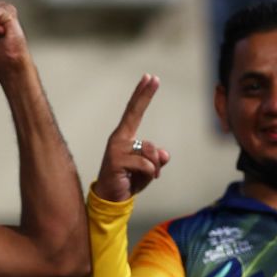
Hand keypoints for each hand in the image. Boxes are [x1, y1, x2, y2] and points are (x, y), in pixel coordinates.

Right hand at [93, 75, 169, 202]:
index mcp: (125, 137)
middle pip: (134, 113)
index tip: (149, 78)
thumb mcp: (148, 169)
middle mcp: (119, 139)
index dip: (142, 95)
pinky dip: (150, 174)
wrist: (112, 199)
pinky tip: (141, 180)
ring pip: (149, 150)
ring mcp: (116, 149)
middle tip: (154, 77)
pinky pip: (146, 165)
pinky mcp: (116, 160)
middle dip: (145, 95)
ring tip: (146, 176)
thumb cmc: (129, 181)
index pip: (134, 112)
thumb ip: (156, 159)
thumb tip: (164, 154)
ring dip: (154, 167)